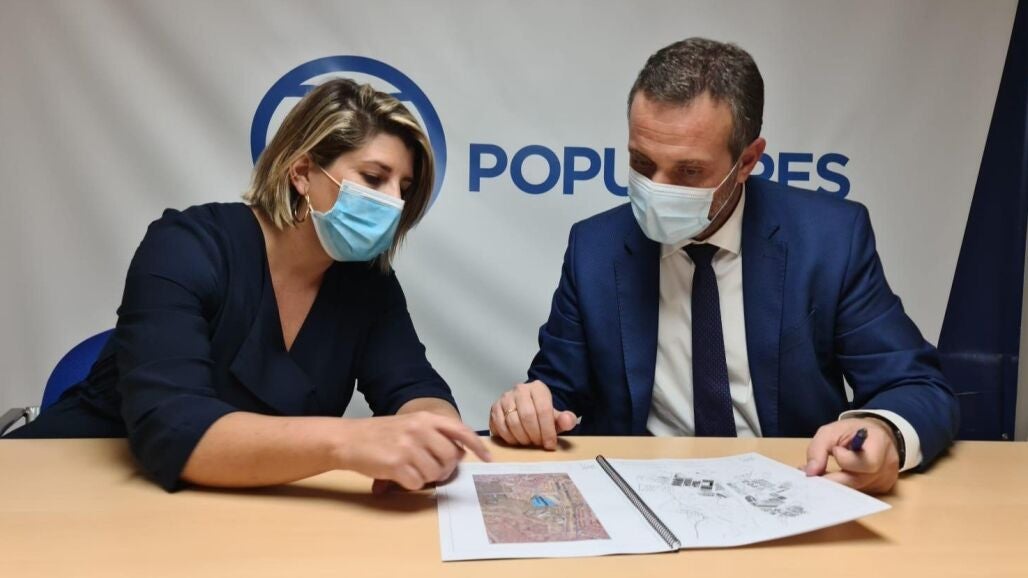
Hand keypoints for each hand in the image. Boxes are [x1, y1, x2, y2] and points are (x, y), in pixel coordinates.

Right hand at [335, 412, 490, 490]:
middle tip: (432, 470)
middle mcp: (420, 430)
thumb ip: (435, 434)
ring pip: (436, 473)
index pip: (460, 431)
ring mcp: (409, 447)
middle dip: (445, 469)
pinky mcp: (397, 465)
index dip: (477, 445)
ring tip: (412, 470)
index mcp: (425, 418)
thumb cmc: (381, 434)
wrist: (349, 439)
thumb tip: (460, 452)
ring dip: (427, 478)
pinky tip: (399, 476)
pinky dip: (411, 485)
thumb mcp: (410, 424)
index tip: (487, 458)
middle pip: (451, 458)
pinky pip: (418, 484)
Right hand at [489, 380, 576, 449]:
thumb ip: (566, 419)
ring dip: (522, 438)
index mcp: (538, 388)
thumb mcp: (557, 417)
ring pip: (512, 422)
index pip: (543, 410)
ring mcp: (505, 398)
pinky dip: (509, 438)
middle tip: (538, 444)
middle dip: (534, 435)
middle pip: (527, 416)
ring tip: (528, 443)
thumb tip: (567, 421)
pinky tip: (517, 441)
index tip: (550, 444)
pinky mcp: (494, 408)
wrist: (528, 407)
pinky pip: (500, 426)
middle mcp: (520, 389)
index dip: (547, 430)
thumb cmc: (543, 414)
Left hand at [804, 417, 899, 493]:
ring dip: (836, 484)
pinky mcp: (881, 489)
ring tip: (822, 475)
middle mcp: (887, 465)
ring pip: (855, 489)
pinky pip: (859, 492)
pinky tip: (836, 479)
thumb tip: (810, 473)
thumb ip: (818, 449)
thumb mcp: (831, 431)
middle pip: (858, 481)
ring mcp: (886, 480)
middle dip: (832, 480)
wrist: (875, 434)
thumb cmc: (852, 431)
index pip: (866, 462)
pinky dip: (844, 487)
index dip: (846, 460)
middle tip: (812, 477)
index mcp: (880, 443)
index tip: (836, 450)